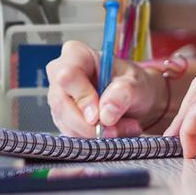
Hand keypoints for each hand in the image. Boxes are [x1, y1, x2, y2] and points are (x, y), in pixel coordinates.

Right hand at [46, 40, 160, 136]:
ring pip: (66, 122)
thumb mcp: (136, 83)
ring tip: (123, 128)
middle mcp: (61, 73)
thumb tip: (105, 113)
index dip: (82, 98)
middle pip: (62, 103)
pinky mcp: (62, 116)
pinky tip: (112, 132)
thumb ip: (123, 93)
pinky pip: (70, 133)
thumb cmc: (132, 84)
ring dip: (95, 134)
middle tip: (116, 130)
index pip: (67, 75)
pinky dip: (92, 139)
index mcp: (76, 54)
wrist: (134, 100)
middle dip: (90, 125)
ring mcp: (59, 96)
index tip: (100, 116)